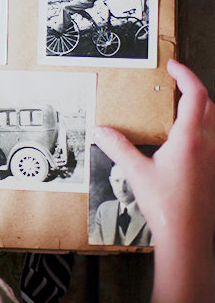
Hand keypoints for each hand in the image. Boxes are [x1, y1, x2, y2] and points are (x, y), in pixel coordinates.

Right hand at [95, 60, 214, 302]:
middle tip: (174, 82)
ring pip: (212, 121)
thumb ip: (117, 148)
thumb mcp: (136, 173)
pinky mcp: (211, 170)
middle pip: (208, 104)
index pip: (194, 95)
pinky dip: (198, 127)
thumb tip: (100, 131)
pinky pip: (210, 139)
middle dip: (193, 88)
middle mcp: (207, 144)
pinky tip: (179, 140)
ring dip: (197, 108)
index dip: (186, 76)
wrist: (188, 236)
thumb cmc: (167, 206)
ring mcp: (213, 158)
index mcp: (190, 139)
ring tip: (176, 107)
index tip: (173, 66)